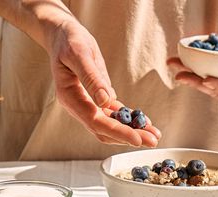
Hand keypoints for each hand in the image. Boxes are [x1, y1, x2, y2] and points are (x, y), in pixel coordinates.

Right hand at [46, 19, 160, 146]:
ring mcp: (88, 105)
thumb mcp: (79, 54)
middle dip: (130, 137)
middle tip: (153, 141)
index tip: (136, 139)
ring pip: (111, 125)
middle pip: (105, 129)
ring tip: (154, 136)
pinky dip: (129, 120)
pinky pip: (115, 114)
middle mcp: (78, 106)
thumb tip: (105, 101)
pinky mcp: (97, 100)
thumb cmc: (69, 41)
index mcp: (70, 97)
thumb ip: (91, 78)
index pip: (96, 121)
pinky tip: (145, 123)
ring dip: (133, 131)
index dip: (117, 132)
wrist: (63, 35)